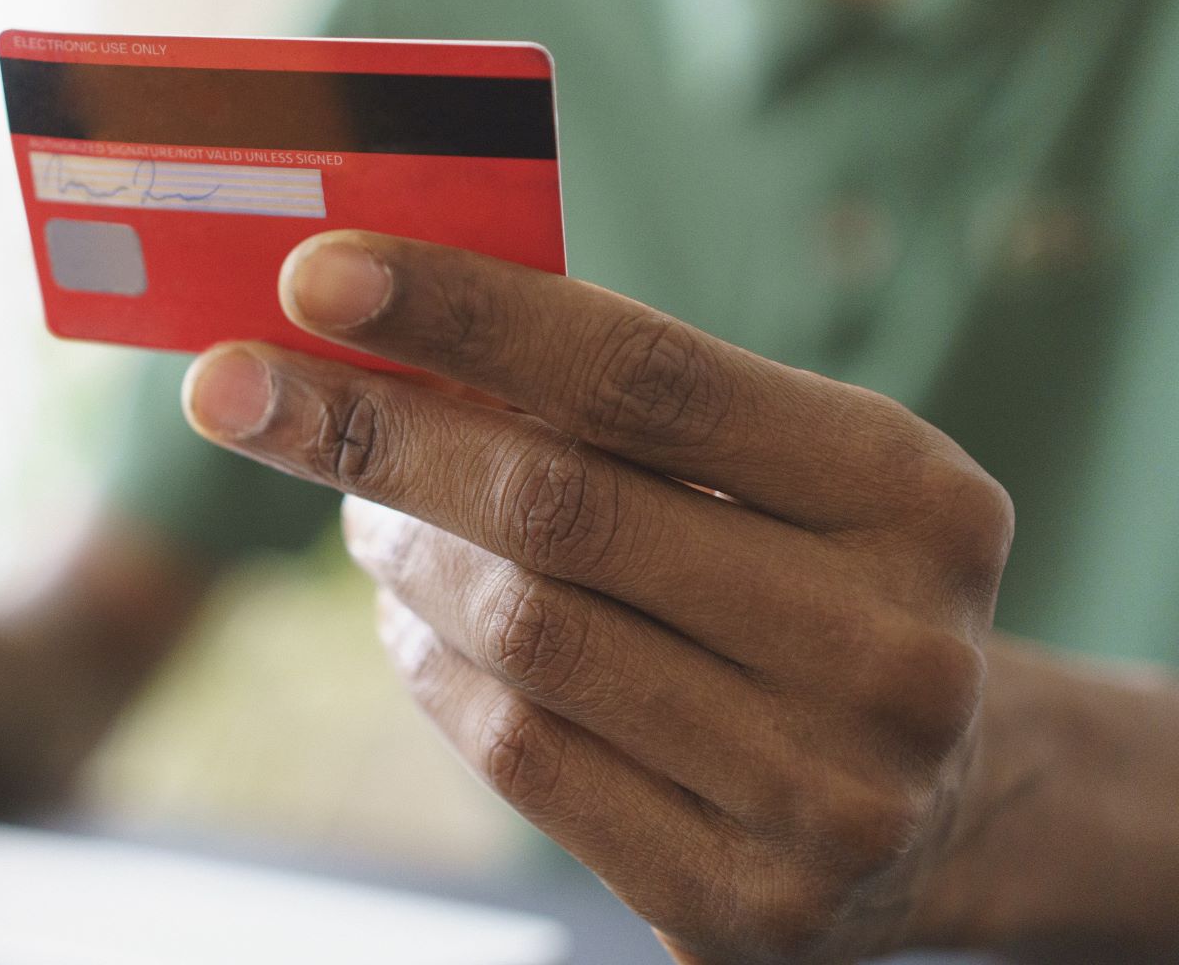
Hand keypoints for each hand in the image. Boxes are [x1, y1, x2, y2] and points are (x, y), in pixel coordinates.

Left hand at [182, 231, 1015, 962]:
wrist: (937, 803)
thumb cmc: (804, 580)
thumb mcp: (775, 468)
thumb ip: (616, 402)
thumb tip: (378, 330)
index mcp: (912, 496)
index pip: (645, 374)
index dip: (465, 316)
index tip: (312, 276)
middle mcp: (891, 650)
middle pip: (560, 508)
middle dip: (373, 435)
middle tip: (241, 390)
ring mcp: (824, 795)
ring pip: (522, 637)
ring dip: (400, 557)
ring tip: (363, 511)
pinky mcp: (741, 905)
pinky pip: (520, 754)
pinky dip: (432, 670)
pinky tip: (410, 624)